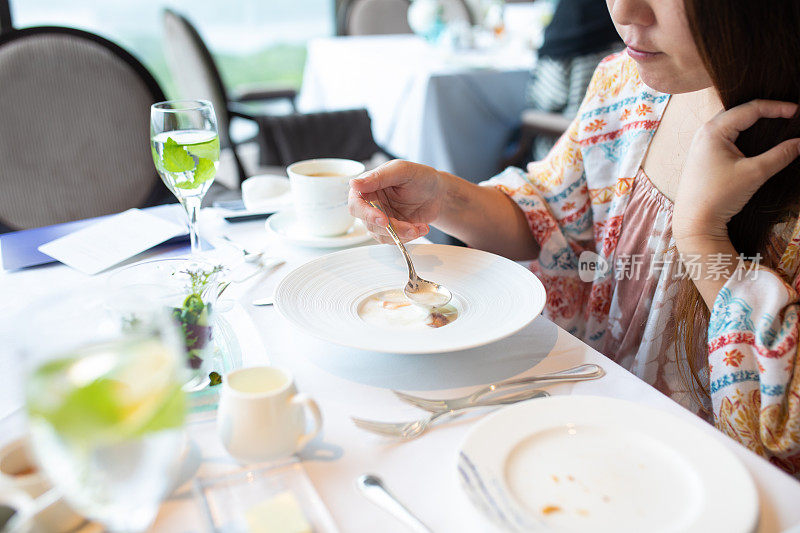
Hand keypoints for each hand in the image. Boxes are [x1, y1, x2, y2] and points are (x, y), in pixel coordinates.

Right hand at [348, 160, 447, 243]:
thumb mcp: (401, 170)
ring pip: (381, 235)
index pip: (356, 204)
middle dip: (390, 228)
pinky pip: (393, 240)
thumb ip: (378, 177)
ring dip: (401, 234)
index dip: (367, 214)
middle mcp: (371, 203)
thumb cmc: (421, 177)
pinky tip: (420, 228)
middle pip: (368, 223)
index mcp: (368, 186)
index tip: (382, 219)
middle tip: (409, 227)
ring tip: (419, 227)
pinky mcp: (392, 229)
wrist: (438, 193)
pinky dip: (408, 237)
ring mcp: (381, 218)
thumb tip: (354, 183)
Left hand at [673, 99, 799, 242]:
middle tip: (789, 115)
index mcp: (714, 130)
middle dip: (766, 110)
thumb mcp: (754, 173)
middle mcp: (705, 132)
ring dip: (754, 122)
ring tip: (778, 124)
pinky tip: (759, 140)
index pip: (751, 108)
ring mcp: (702, 143)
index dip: (778, 107)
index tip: (798, 111)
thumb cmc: (718, 196)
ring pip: (733, 123)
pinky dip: (744, 134)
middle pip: (741, 112)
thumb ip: (781, 155)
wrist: (694, 221)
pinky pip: (727, 135)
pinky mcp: (704, 155)